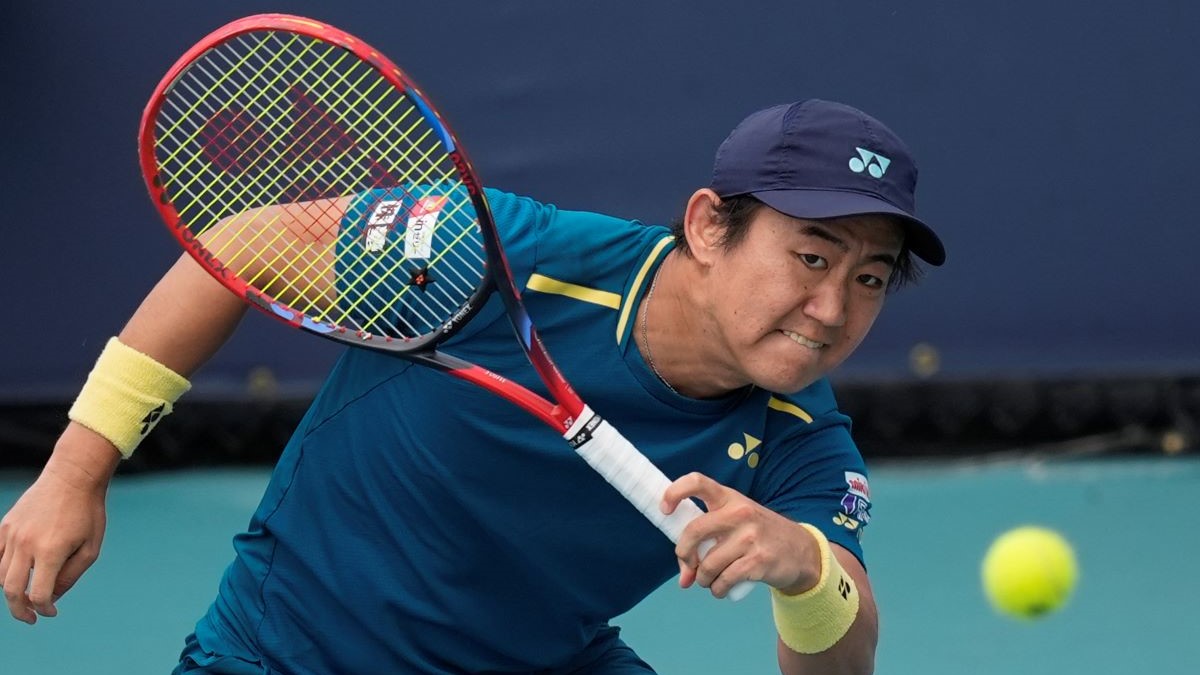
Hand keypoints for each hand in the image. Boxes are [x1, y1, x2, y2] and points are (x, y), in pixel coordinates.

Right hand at [1, 425, 115, 623]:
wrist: (73, 477)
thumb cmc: (88, 513)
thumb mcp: (91, 547)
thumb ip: (71, 576)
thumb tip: (51, 598)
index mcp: (51, 551)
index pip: (38, 594)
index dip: (44, 609)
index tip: (51, 612)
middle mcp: (26, 544)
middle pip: (12, 590)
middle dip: (20, 610)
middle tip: (31, 618)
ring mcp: (12, 534)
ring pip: (2, 575)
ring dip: (12, 590)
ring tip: (27, 595)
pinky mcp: (5, 526)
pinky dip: (2, 571)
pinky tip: (15, 575)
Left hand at [661, 472, 822, 598]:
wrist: (801, 551)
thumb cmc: (759, 536)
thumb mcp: (736, 526)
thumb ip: (707, 543)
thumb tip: (684, 579)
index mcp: (730, 498)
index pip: (697, 482)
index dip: (674, 493)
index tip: (664, 509)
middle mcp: (739, 513)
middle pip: (694, 531)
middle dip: (683, 553)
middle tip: (689, 564)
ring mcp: (750, 537)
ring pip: (707, 564)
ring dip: (703, 578)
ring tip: (709, 579)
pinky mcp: (758, 561)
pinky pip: (723, 580)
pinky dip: (717, 590)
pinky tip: (720, 588)